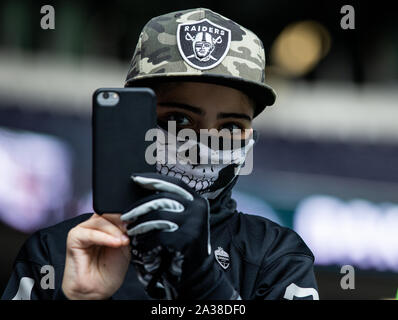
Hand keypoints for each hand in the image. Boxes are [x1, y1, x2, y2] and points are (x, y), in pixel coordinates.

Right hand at [62, 213, 130, 299]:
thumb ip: (125, 232)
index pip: (116, 213)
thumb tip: (130, 220)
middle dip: (121, 223)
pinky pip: (91, 233)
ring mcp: (83, 230)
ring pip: (101, 221)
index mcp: (106, 226)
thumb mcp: (124, 247)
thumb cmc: (108, 271)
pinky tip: (115, 243)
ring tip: (123, 242)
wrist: (97, 290)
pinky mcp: (75, 237)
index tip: (138, 224)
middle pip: (108, 213)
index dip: (127, 217)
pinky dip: (105, 237)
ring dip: (115, 231)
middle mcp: (94, 226)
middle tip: (131, 232)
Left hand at [121, 173, 236, 299]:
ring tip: (131, 230)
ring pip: (157, 216)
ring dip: (139, 223)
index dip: (153, 179)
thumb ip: (172, 203)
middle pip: (162, 199)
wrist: (197, 271)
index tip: (135, 178)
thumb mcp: (184, 218)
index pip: (174, 183)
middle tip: (125, 215)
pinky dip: (146, 239)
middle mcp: (197, 209)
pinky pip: (158, 235)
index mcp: (197, 200)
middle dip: (139, 206)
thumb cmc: (185, 241)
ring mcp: (193, 224)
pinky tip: (140, 243)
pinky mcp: (185, 240)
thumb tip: (146, 188)